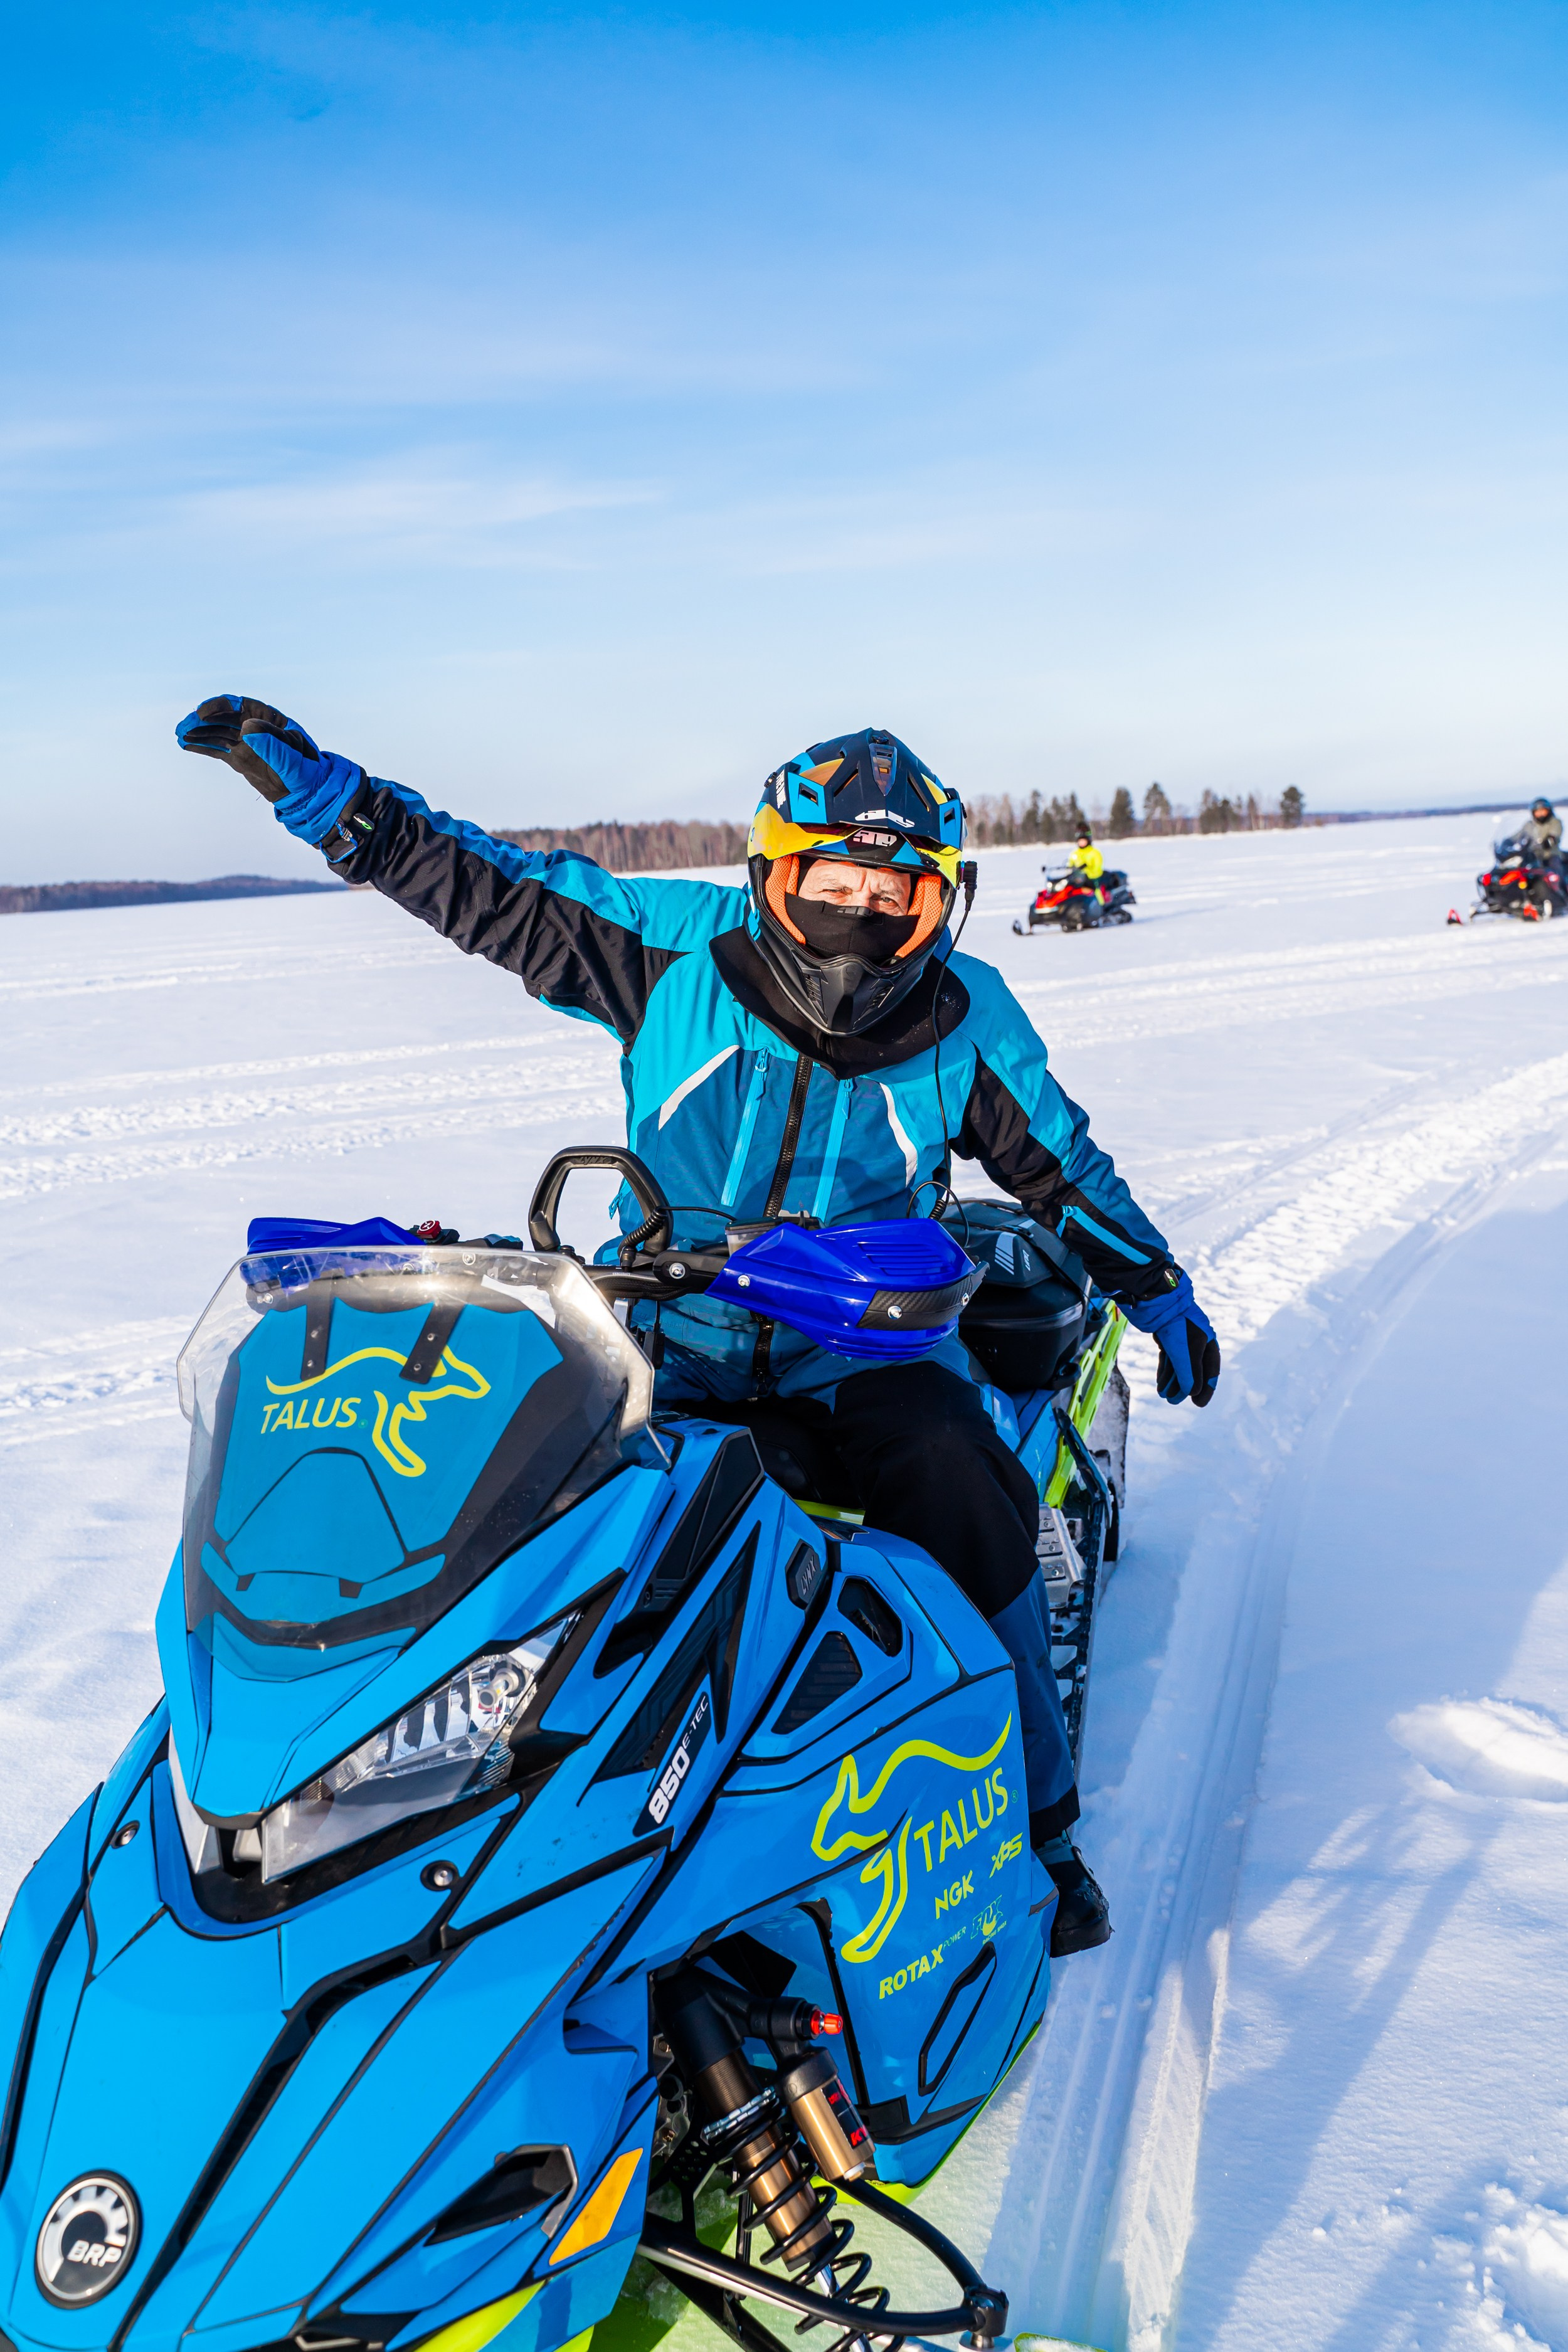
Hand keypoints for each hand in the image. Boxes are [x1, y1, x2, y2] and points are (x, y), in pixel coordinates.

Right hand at [176, 695, 363, 843]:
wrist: (309, 794)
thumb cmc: (307, 772)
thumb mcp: (292, 757)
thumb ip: (272, 742)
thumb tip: (247, 727)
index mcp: (268, 718)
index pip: (239, 705)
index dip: (219, 706)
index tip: (202, 712)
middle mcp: (254, 726)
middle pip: (223, 718)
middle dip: (202, 720)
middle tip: (185, 727)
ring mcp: (245, 742)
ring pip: (217, 733)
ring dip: (198, 733)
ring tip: (179, 735)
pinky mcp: (240, 758)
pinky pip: (218, 749)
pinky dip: (202, 747)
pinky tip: (185, 745)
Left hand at [1120, 1271, 1220, 1406]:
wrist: (1154, 1300)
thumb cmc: (1174, 1324)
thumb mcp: (1184, 1351)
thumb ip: (1190, 1373)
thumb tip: (1192, 1393)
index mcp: (1207, 1341)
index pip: (1211, 1369)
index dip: (1207, 1387)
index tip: (1199, 1404)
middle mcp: (1196, 1339)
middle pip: (1193, 1369)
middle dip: (1183, 1387)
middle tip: (1174, 1402)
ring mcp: (1181, 1337)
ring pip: (1179, 1364)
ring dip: (1171, 1381)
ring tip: (1163, 1395)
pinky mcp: (1167, 1336)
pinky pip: (1168, 1358)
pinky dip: (1165, 1371)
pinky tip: (1160, 1384)